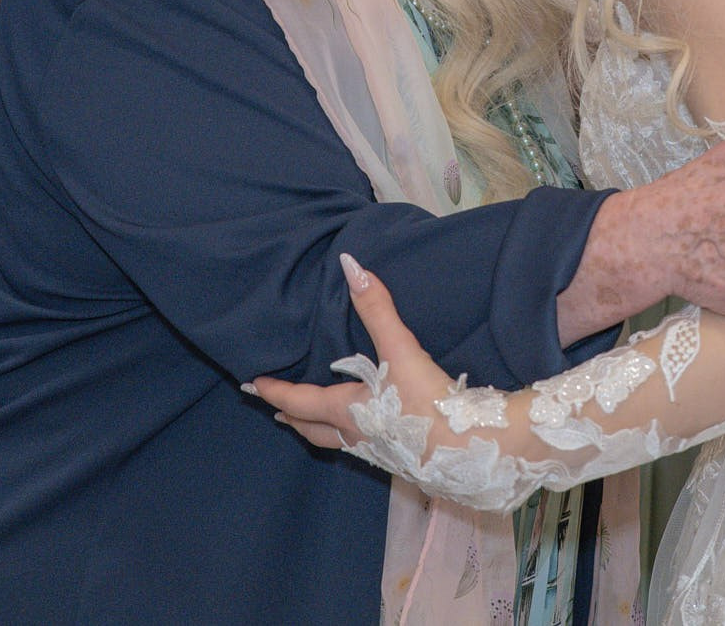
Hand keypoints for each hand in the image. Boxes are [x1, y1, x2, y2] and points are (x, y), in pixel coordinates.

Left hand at [251, 254, 441, 450]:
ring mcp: (376, 451)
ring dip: (318, 430)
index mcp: (346, 410)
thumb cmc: (427, 402)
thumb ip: (376, 308)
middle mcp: (355, 435)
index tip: (254, 385)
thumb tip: (350, 265)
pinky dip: (348, 437)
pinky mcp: (400, 460)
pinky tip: (363, 431)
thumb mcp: (399, 350)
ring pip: (335, 442)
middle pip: (311, 429)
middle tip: (275, 410)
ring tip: (312, 422)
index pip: (298, 401)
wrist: (470, 448)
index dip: (275, 392)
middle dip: (292, 417)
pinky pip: (360, 448)